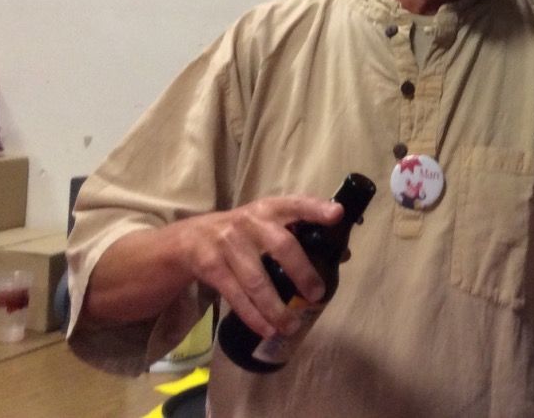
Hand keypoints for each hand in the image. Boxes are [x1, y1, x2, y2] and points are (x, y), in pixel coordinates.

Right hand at [176, 196, 342, 340]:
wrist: (190, 238)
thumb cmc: (244, 231)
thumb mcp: (269, 223)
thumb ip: (301, 234)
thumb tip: (343, 254)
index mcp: (270, 209)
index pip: (296, 204)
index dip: (317, 209)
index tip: (337, 214)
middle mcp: (250, 223)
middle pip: (281, 246)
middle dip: (301, 272)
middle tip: (317, 294)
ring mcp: (228, 245)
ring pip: (257, 280)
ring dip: (276, 307)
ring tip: (292, 325)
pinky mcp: (212, 268)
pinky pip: (236, 296)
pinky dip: (253, 316)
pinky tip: (267, 329)